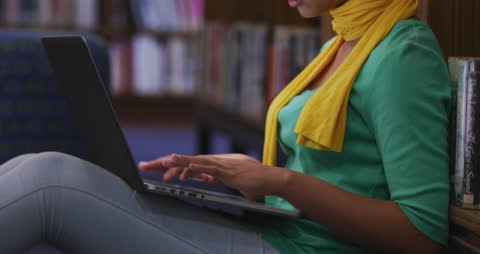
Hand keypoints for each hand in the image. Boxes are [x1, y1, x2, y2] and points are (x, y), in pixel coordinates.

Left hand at [138, 153, 259, 181]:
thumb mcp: (228, 179)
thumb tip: (205, 176)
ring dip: (178, 162)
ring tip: (162, 162)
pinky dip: (198, 167)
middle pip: (185, 160)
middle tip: (145, 165)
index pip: (186, 163)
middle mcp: (214, 161)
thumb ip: (216, 176)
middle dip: (164, 163)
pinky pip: (211, 169)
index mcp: (212, 164)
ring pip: (195, 162)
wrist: (270, 178)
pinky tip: (187, 167)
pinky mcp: (229, 172)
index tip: (154, 167)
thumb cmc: (253, 180)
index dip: (170, 165)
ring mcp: (221, 165)